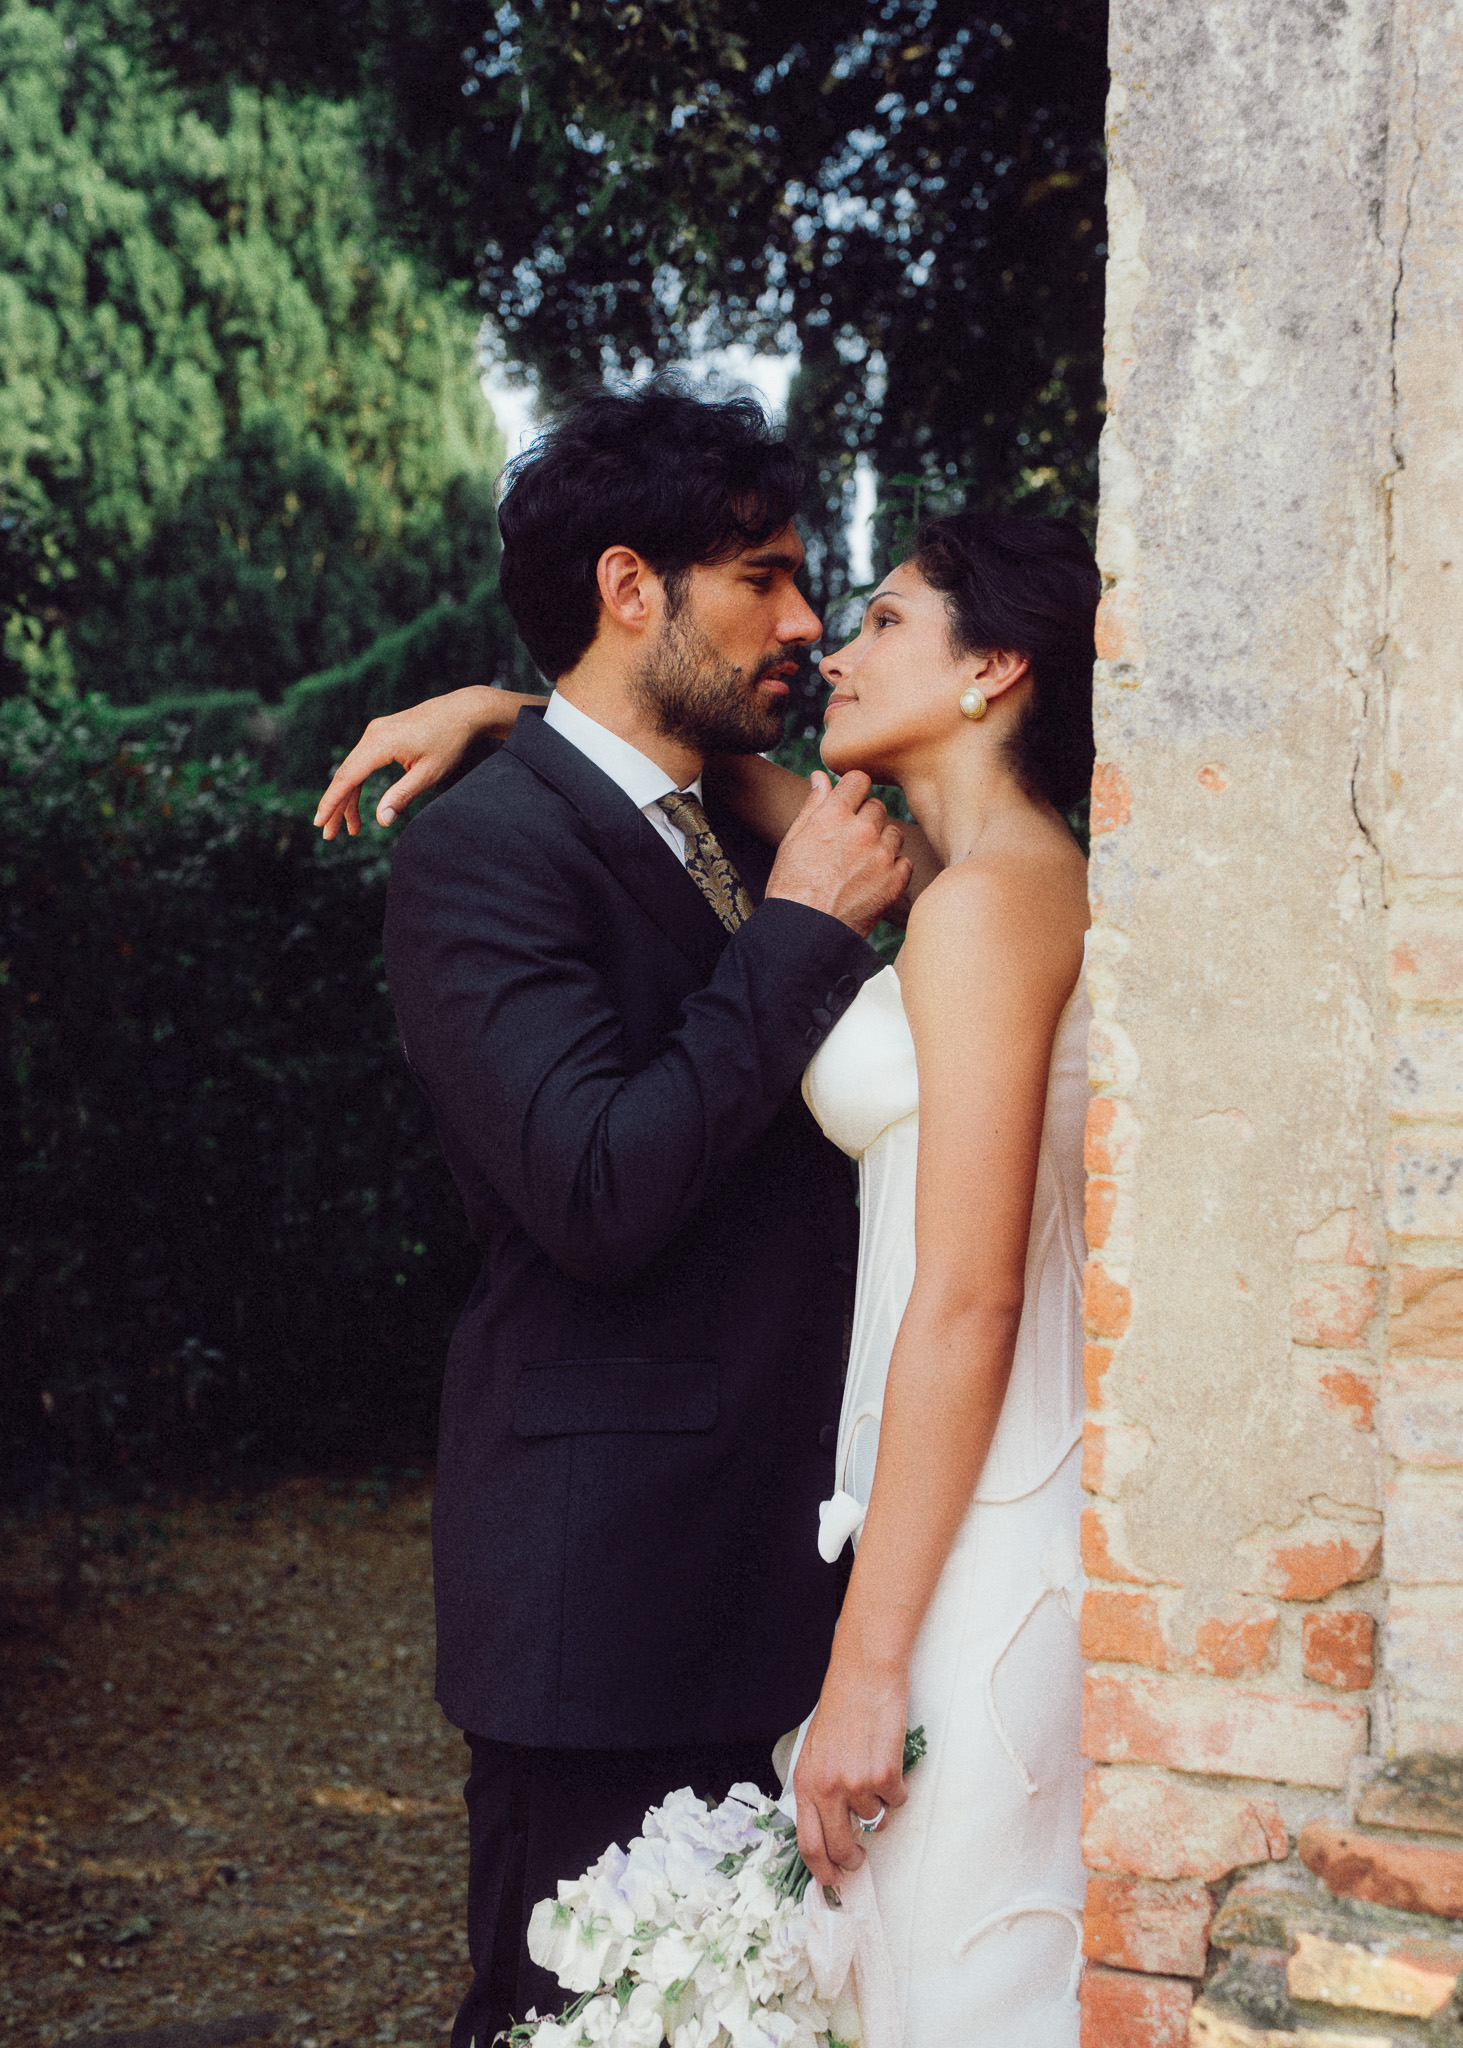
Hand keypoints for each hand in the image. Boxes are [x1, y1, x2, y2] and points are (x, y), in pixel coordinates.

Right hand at [313, 686, 538, 838]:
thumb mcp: (429, 773)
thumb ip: (402, 796)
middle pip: (345, 775)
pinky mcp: (382, 733)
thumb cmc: (449, 742)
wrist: (463, 710)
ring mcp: (376, 732)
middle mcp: (372, 734)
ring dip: (349, 798)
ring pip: (353, 769)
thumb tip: (381, 821)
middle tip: (330, 835)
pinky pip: (363, 761)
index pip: (347, 778)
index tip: (320, 824)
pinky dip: (359, 783)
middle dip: (337, 807)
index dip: (332, 803)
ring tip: (352, 829)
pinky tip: (359, 804)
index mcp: (381, 744)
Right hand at [762, 772, 911, 935]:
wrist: (804, 933)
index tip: (850, 804)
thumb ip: (812, 805)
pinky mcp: (895, 882)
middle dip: (865, 820)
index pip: (859, 779)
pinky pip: (905, 862)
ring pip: (894, 833)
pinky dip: (892, 869)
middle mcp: (862, 830)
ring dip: (881, 843)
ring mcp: (882, 856)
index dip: (853, 791)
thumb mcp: (793, 841)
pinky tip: (872, 881)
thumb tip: (820, 777)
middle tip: (848, 844)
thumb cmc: (792, 887)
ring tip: (859, 865)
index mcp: (834, 815)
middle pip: (878, 807)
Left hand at [793, 1646, 909, 1888]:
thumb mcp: (815, 1751)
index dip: (821, 1869)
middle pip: (841, 1847)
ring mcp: (856, 1784)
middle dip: (853, 1859)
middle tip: (860, 1857)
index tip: (832, 1880)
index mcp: (806, 1782)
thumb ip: (819, 1788)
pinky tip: (889, 1760)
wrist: (864, 1676)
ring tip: (874, 1770)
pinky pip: (896, 1801)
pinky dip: (898, 1788)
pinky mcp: (884, 1775)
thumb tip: (829, 1827)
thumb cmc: (841, 1709)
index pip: (808, 1843)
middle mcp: (827, 1788)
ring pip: (874, 1820)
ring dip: (878, 1806)